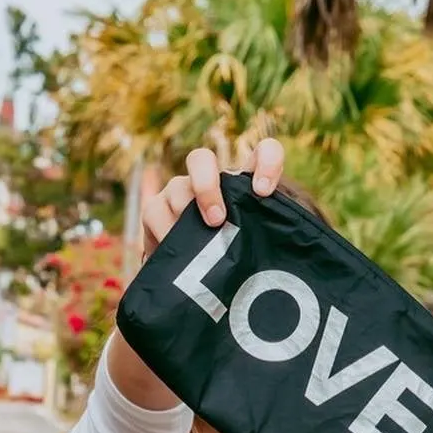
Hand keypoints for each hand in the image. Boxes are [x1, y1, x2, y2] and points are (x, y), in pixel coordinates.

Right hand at [141, 139, 285, 258]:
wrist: (197, 280)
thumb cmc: (236, 260)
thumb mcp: (257, 251)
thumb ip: (268, 243)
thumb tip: (278, 259)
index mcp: (244, 183)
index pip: (264, 152)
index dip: (267, 161)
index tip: (263, 191)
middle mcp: (209, 180)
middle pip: (200, 159)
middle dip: (206, 186)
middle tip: (216, 220)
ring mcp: (179, 192)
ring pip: (177, 189)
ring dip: (186, 219)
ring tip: (195, 249)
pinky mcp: (155, 210)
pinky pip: (154, 212)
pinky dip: (166, 233)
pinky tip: (176, 253)